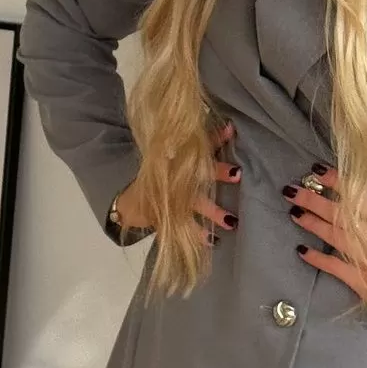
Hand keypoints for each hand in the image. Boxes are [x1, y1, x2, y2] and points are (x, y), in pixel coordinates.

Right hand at [112, 118, 241, 241]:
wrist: (128, 200)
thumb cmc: (158, 175)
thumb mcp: (170, 157)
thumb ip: (198, 145)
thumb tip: (230, 127)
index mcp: (176, 158)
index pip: (197, 144)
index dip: (215, 137)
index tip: (231, 131)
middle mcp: (175, 176)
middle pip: (198, 172)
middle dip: (218, 172)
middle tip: (237, 174)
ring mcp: (170, 199)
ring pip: (196, 204)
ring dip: (214, 212)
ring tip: (232, 221)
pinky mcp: (166, 218)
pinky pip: (184, 228)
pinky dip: (198, 235)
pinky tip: (212, 240)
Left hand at [286, 164, 366, 330]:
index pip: (358, 195)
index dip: (337, 182)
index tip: (319, 171)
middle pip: (336, 212)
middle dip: (313, 199)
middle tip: (292, 189)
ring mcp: (362, 257)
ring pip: (331, 234)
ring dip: (311, 223)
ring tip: (293, 212)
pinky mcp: (359, 280)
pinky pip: (333, 266)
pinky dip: (316, 258)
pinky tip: (301, 251)